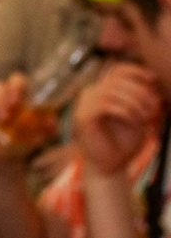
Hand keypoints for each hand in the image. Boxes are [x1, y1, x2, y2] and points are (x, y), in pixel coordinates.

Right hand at [0, 74, 39, 165]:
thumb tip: (51, 120)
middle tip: (3, 117)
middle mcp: (0, 95)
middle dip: (0, 98)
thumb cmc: (20, 145)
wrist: (0, 159)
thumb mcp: (36, 139)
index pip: (16, 80)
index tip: (16, 102)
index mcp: (17, 98)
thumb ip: (46, 130)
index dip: (15, 86)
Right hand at [73, 63, 165, 178]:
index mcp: (102, 91)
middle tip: (154, 109)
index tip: (154, 82)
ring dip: (135, 103)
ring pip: (112, 91)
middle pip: (117, 79)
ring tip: (146, 118)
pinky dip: (126, 112)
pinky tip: (135, 121)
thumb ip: (141, 98)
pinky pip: (106, 105)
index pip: (118, 70)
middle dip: (141, 92)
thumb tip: (152, 79)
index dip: (137, 72)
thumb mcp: (138, 116)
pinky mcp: (83, 117)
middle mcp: (90, 94)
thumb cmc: (124, 143)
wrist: (110, 167)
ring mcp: (84, 105)